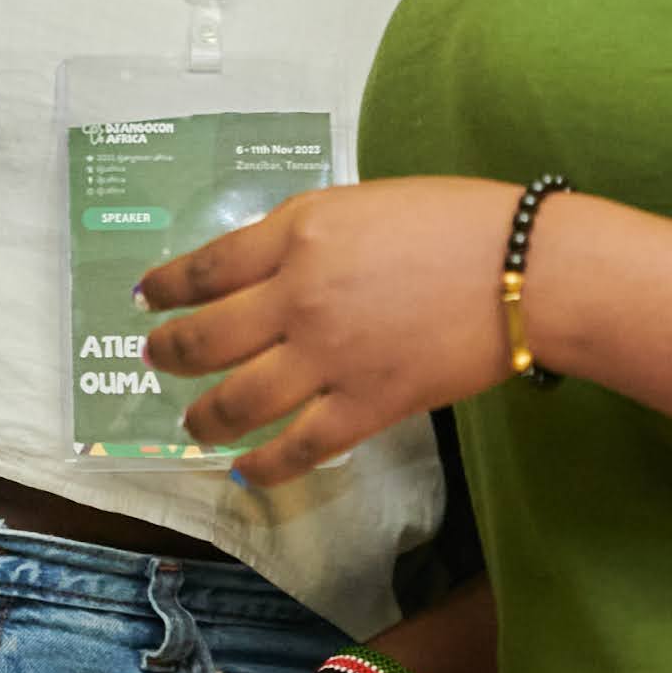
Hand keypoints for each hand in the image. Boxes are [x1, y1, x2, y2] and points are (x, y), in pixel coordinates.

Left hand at [138, 177, 523, 485]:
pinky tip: (248, 470)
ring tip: (195, 424)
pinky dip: (264, 466)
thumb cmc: (458, 220)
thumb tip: (271, 268)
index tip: (146, 298)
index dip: (166, 287)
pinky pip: (298, 448)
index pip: (207, 267)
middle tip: (157, 362)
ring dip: (204, 417)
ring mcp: (328, 356)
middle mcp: (298, 295)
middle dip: (170, 356)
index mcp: (299, 233)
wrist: (524, 268)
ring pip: (237, 401)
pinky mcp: (366, 405)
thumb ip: (308, 235)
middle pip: (206, 338)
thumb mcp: (363, 202)